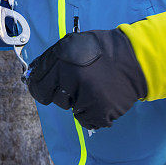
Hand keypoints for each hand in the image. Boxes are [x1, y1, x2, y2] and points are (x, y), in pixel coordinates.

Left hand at [27, 29, 146, 129]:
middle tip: (80, 86)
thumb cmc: (103, 51)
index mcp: (62, 56)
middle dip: (64, 95)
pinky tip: (104, 98)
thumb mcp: (74, 44)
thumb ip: (53, 60)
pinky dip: (94, 113)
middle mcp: (71, 74)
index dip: (40, 88)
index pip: (37, 82)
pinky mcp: (99, 109)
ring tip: (97, 88)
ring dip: (81, 103)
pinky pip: (86, 120)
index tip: (45, 90)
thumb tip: (29, 76)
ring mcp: (85, 93)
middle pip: (54, 98)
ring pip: (71, 109)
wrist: (135, 58)